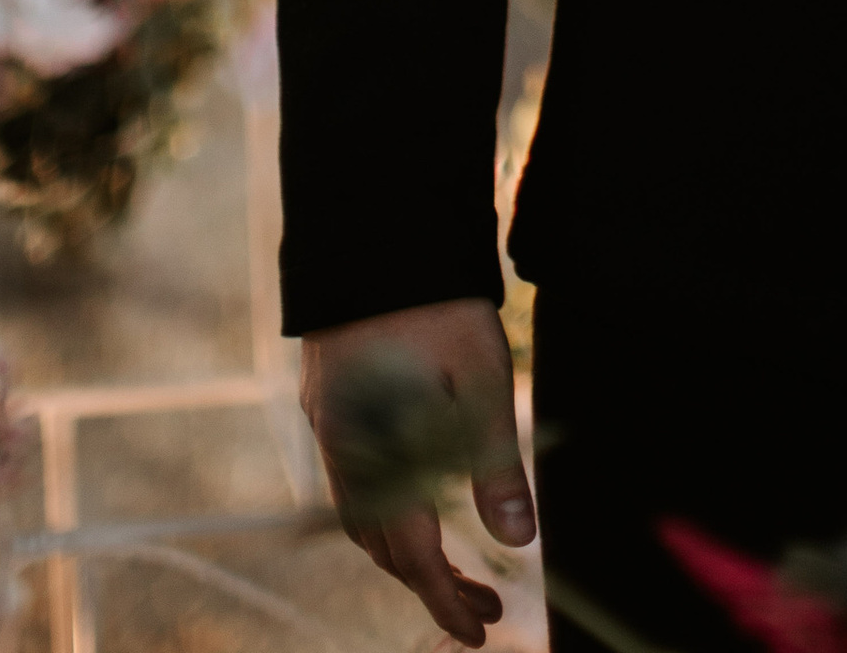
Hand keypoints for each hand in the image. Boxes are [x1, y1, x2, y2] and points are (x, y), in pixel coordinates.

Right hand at [300, 298, 534, 643]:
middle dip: (430, 585)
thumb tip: (519, 542)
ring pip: (363, 516)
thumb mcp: (481, 381)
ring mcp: (330, 425)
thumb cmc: (436, 303)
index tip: (478, 635)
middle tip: (482, 608)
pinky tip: (417, 500)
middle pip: (382, 546)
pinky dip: (387, 509)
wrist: (374, 233)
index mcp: (379, 457)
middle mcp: (344, 451)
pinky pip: (353, 480)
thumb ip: (496, 464)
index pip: (412, 556)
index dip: (445, 602)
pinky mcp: (328, 400)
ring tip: (456, 566)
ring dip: (406, 549)